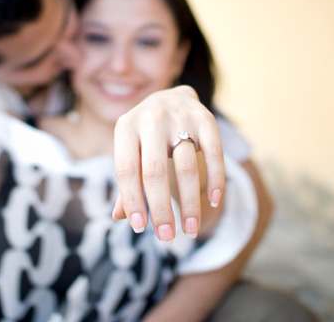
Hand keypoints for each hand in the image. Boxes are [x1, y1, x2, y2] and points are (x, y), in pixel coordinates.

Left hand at [112, 85, 224, 241]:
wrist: (172, 96)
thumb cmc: (145, 135)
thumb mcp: (130, 150)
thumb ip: (127, 181)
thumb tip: (119, 217)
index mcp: (125, 127)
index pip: (126, 170)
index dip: (132, 201)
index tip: (140, 229)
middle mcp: (151, 119)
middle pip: (155, 171)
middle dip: (162, 208)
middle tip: (167, 237)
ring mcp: (180, 117)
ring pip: (186, 166)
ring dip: (189, 202)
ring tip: (190, 229)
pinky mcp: (206, 118)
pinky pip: (214, 154)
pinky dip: (215, 180)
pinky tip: (213, 202)